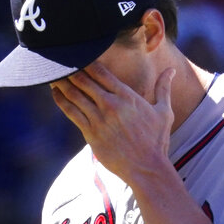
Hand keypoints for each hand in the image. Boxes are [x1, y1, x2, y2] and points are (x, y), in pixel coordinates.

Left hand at [50, 61, 175, 182]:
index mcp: (127, 96)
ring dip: (62, 82)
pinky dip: (62, 100)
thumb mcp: (164, 112)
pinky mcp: (91, 134)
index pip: (101, 72)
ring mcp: (99, 119)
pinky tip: (55, 93)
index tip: (78, 54)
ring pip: (74, 95)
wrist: (147, 168)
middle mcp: (111, 105)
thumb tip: (171, 70)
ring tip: (52, 73)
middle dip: (70, 69)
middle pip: (84, 80)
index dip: (86, 61)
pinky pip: (72, 112)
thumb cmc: (157, 141)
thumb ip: (164, 88)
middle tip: (59, 61)